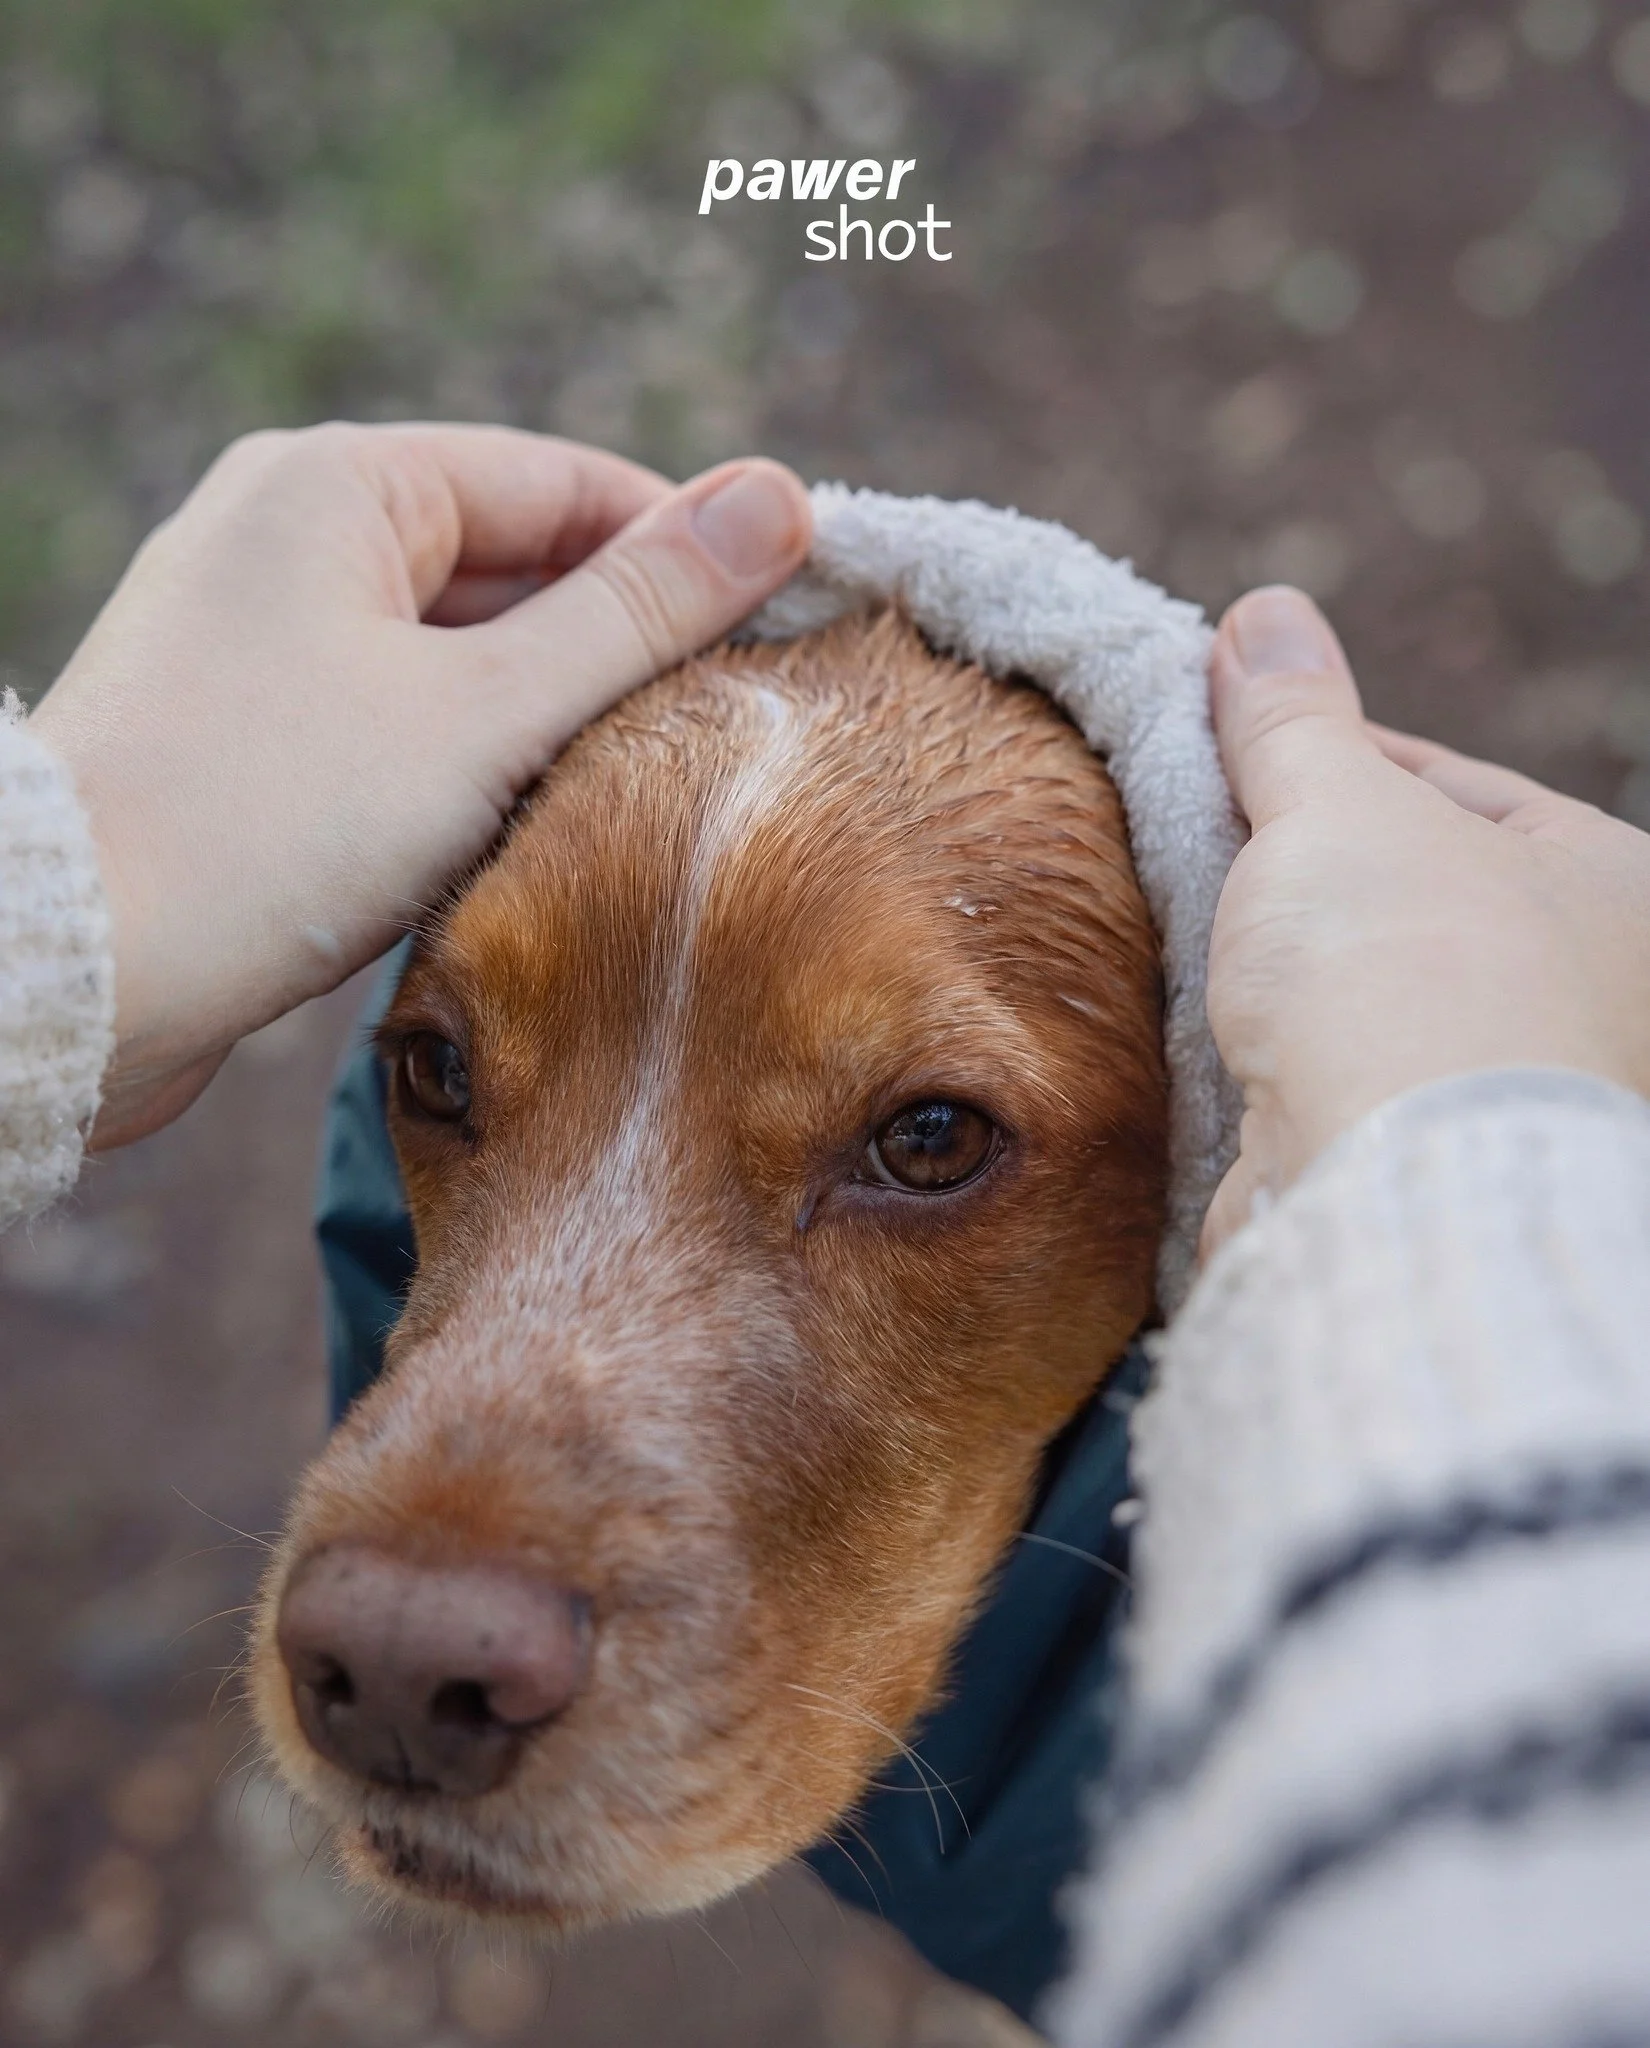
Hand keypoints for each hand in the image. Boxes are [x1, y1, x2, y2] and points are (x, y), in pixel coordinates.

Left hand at [30, 424, 811, 1145]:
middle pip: (514, 565)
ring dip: (552, 714)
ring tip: (647, 788)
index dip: (687, 550)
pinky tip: (531, 830)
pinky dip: (474, 762)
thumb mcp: (487, 713)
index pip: (566, 481)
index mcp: (339, 483)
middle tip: (734, 727)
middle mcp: (289, 539)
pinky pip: (400, 720)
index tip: (790, 624)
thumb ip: (640, 612)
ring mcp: (259, 641)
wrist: (73, 976)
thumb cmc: (270, 826)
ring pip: (459, 654)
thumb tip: (785, 499)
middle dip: (620, 642)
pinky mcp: (245, 737)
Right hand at [1202, 584, 1649, 1253]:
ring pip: (1363, 989)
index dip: (1331, 752)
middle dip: (1298, 861)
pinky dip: (1270, 1047)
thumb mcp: (1338, 801)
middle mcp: (1581, 993)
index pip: (1455, 787)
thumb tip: (1265, 614)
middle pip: (1408, 891)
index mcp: (1609, 888)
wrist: (1389, 1186)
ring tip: (1193, 919)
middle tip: (1196, 822)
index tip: (1229, 738)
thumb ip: (1294, 716)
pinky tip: (1206, 1018)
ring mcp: (1496, 1088)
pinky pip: (1333, 1077)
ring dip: (1276, 959)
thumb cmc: (1405, 972)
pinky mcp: (1413, 1163)